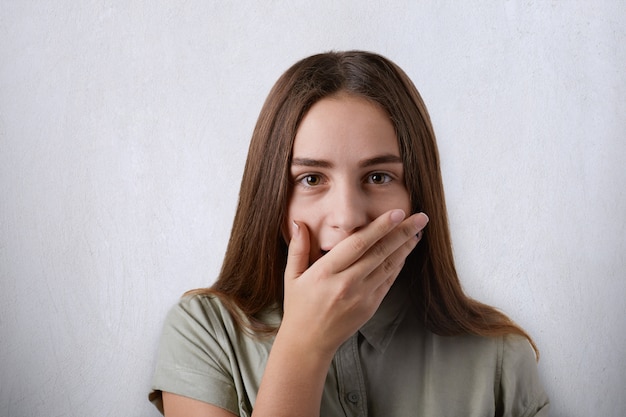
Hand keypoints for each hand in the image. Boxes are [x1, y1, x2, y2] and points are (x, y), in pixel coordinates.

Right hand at [281, 209, 428, 355]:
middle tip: (420, 217)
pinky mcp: (371, 306)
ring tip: (418, 230)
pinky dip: (399, 265)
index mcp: (326, 272)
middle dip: (402, 233)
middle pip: (379, 253)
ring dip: (405, 247)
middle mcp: (347, 283)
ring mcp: (361, 296)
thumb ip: (297, 248)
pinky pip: (388, 281)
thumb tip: (298, 223)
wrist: (309, 343)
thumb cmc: (298, 307)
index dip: (379, 227)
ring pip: (388, 266)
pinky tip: (406, 252)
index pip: (357, 244)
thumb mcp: (291, 277)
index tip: (397, 213)